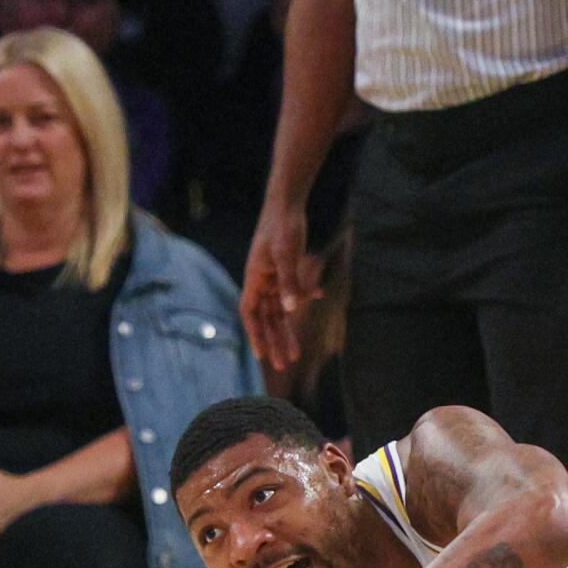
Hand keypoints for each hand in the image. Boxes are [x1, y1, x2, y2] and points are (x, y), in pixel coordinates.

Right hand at [240, 199, 318, 370]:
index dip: (255, 334)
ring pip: (280, 309)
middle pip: (267, 318)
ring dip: (287, 330)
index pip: (250, 313)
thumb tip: (291, 310)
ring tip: (297, 352)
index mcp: (255, 279)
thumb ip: (289, 283)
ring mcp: (273, 276)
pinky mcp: (286, 268)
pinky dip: (302, 296)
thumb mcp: (287, 255)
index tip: (260, 355)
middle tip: (284, 364)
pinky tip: (316, 297)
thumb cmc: (283, 227)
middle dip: (275, 341)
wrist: (287, 203)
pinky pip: (292, 290)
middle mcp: (262, 281)